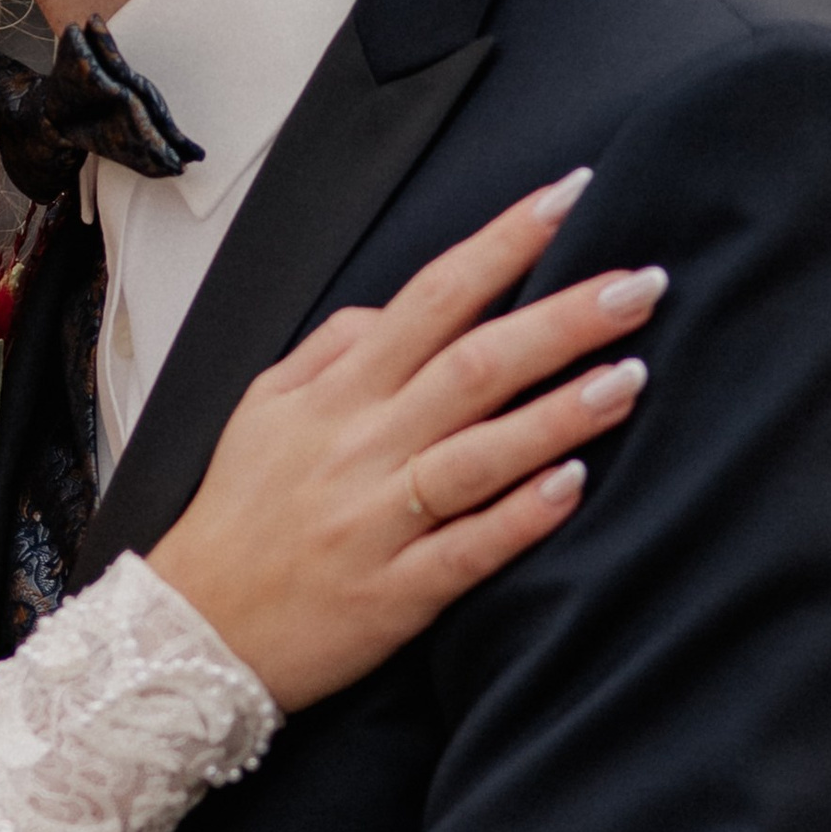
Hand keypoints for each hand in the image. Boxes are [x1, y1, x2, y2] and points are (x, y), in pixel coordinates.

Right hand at [153, 173, 660, 714]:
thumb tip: (391, 309)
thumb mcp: (263, 410)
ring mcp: (377, 521)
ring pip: (478, 453)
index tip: (569, 197)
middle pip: (473, 364)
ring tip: (631, 376)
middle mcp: (360, 447)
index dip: (503, 243)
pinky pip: (466, 550)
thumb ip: (330, 349)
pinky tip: (575, 485)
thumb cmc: (237, 519)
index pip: (431, 297)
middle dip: (562, 319)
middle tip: (639, 285)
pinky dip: (519, 517)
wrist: (191, 634)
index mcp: (336, 395)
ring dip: (559, 412)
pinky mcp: (394, 595)